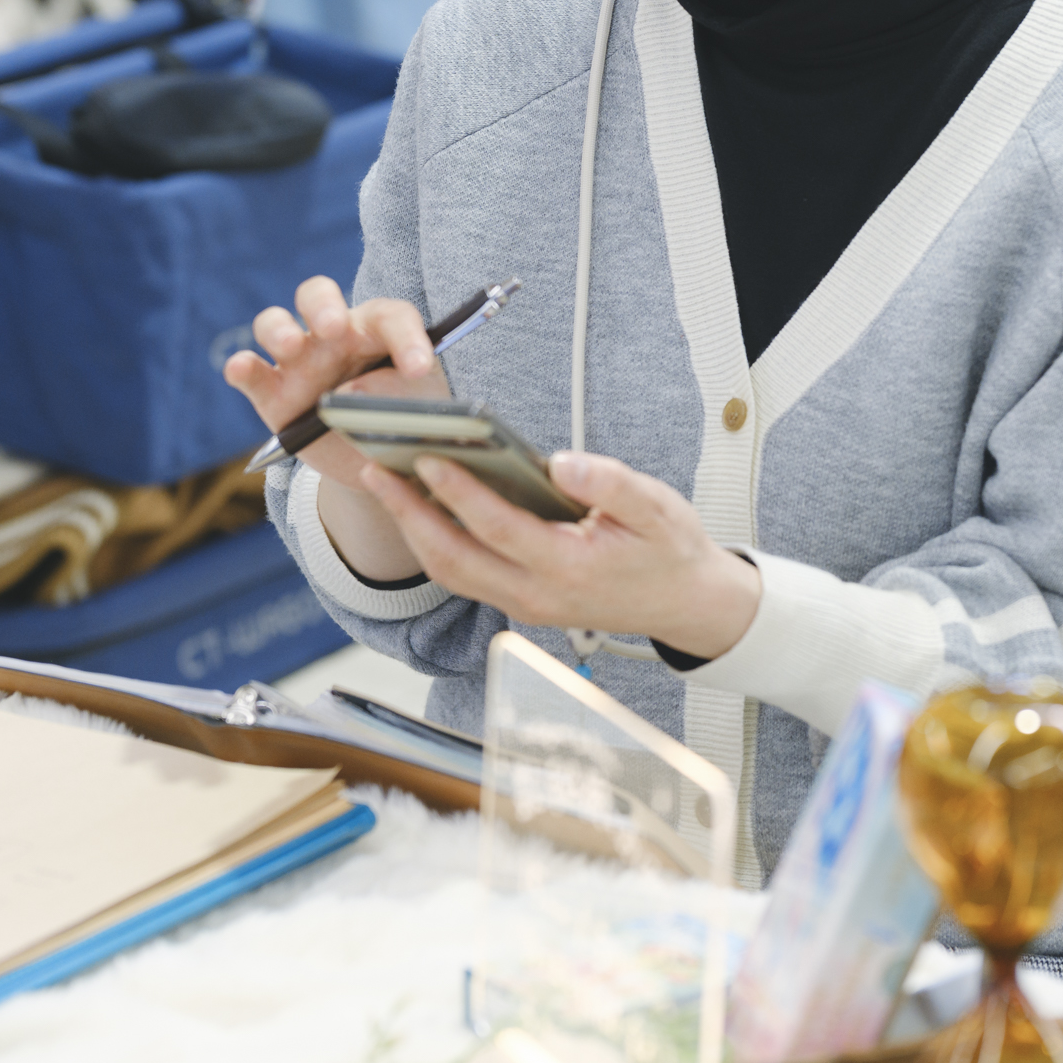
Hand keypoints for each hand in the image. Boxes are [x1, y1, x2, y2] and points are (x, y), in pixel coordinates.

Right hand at [226, 275, 456, 584]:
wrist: (373, 462)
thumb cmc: (400, 420)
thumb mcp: (414, 410)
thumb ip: (397, 395)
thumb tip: (354, 391)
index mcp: (376, 331)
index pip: (390, 318)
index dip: (406, 338)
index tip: (419, 370)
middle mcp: (331, 337)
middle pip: (317, 296)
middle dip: (323, 305)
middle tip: (334, 327)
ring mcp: (296, 362)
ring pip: (274, 324)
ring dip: (279, 330)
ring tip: (290, 346)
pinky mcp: (270, 394)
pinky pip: (250, 372)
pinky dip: (242, 367)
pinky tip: (242, 369)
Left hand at [367, 447, 764, 657]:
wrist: (687, 605)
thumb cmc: (670, 551)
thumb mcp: (657, 506)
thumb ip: (610, 483)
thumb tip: (560, 463)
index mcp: (570, 568)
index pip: (499, 528)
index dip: (460, 493)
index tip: (429, 456)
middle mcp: (537, 595)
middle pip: (455, 557)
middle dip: (409, 513)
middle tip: (375, 468)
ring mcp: (524, 606)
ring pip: (451, 572)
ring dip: (412, 530)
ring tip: (385, 483)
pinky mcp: (519, 603)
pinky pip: (464, 576)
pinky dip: (433, 544)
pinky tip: (420, 509)